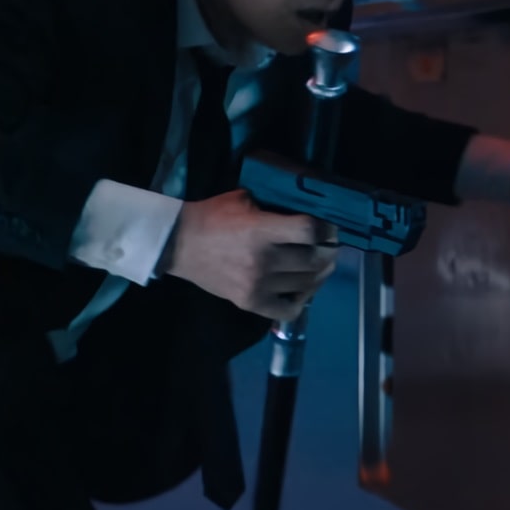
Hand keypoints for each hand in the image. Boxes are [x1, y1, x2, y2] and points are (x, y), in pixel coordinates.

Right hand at [160, 189, 337, 321]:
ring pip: (306, 285)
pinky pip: (289, 310)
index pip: (309, 232)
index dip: (326, 230)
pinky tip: (302, 289)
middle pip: (313, 260)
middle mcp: (263, 261)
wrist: (179, 245)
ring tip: (319, 266)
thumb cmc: (212, 217)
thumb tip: (307, 211)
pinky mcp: (250, 302)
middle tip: (329, 247)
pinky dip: (302, 301)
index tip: (330, 229)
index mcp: (261, 231)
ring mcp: (257, 285)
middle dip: (328, 252)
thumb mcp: (244, 199)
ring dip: (318, 275)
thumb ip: (275, 206)